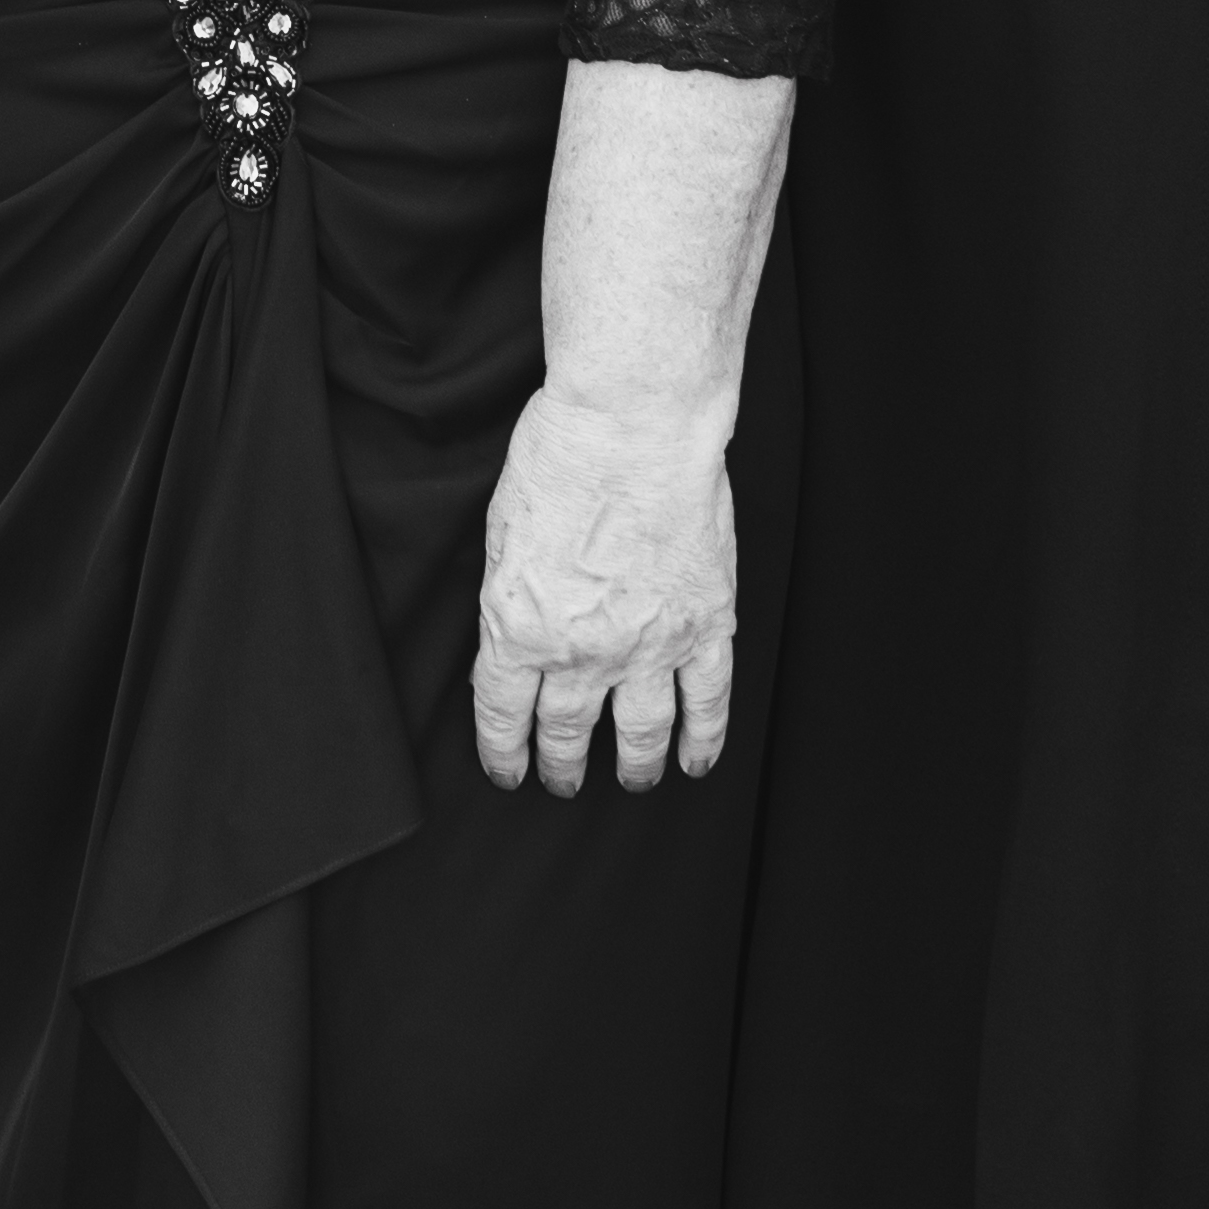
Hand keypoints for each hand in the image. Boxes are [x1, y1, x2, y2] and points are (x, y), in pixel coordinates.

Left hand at [467, 381, 737, 793]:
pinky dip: (704, 739)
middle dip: (561, 765)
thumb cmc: (560, 459)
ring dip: (634, 767)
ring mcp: (650, 645)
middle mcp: (583, 652)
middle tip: (561, 782)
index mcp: (520, 629)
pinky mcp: (705, 625)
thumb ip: (507, 598)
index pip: (505, 717)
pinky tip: (696, 759)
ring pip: (641, 733)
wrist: (632, 426)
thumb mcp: (500, 534)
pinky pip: (708, 702)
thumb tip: (508, 637)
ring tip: (633, 781)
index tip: (508, 773)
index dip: (504, 754)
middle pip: (568, 732)